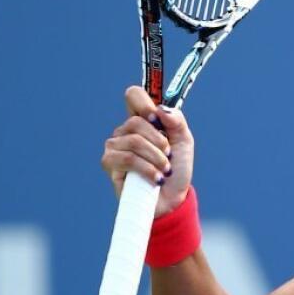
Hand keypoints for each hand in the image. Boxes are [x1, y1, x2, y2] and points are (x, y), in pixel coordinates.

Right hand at [100, 86, 195, 216]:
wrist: (171, 198)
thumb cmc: (176, 169)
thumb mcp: (184, 142)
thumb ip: (177, 121)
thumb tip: (161, 109)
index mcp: (143, 120)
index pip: (134, 95)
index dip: (144, 102)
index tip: (157, 118)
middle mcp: (125, 130)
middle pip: (136, 121)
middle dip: (159, 141)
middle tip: (169, 156)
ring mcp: (115, 146)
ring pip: (134, 141)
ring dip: (157, 157)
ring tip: (164, 169)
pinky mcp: (109, 164)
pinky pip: (129, 159)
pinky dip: (148, 169)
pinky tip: (156, 178)